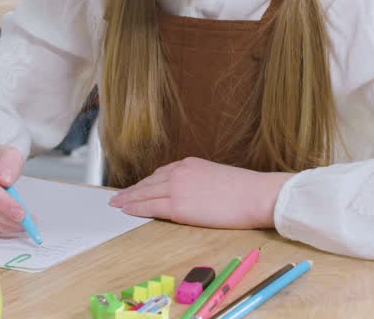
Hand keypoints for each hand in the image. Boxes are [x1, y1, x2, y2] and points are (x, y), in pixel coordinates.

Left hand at [109, 157, 291, 228]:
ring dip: (128, 198)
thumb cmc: (245, 190)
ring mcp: (177, 188)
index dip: (146, 183)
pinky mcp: (178, 206)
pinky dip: (135, 208)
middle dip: (132, 190)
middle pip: (148, 182)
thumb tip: (194, 194)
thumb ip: (199, 182)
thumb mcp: (217, 177)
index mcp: (190, 164)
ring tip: (116, 203)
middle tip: (118, 196)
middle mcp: (180, 172)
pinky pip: (150, 207)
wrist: (256, 195)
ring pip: (145, 194)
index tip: (136, 187)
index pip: (161, 174)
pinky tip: (126, 210)